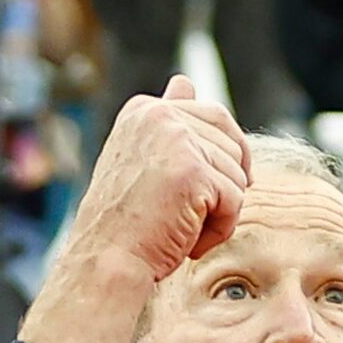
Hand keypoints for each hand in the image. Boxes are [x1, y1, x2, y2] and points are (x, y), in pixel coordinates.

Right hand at [68, 75, 251, 281]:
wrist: (106, 261)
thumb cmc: (126, 221)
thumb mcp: (144, 158)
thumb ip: (169, 121)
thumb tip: (185, 82)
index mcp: (145, 109)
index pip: (215, 117)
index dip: (221, 158)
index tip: (195, 190)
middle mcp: (159, 115)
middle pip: (232, 145)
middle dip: (221, 187)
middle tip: (184, 214)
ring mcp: (177, 139)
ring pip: (237, 175)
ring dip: (219, 211)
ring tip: (180, 227)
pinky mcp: (193, 170)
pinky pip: (236, 199)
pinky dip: (220, 228)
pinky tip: (189, 240)